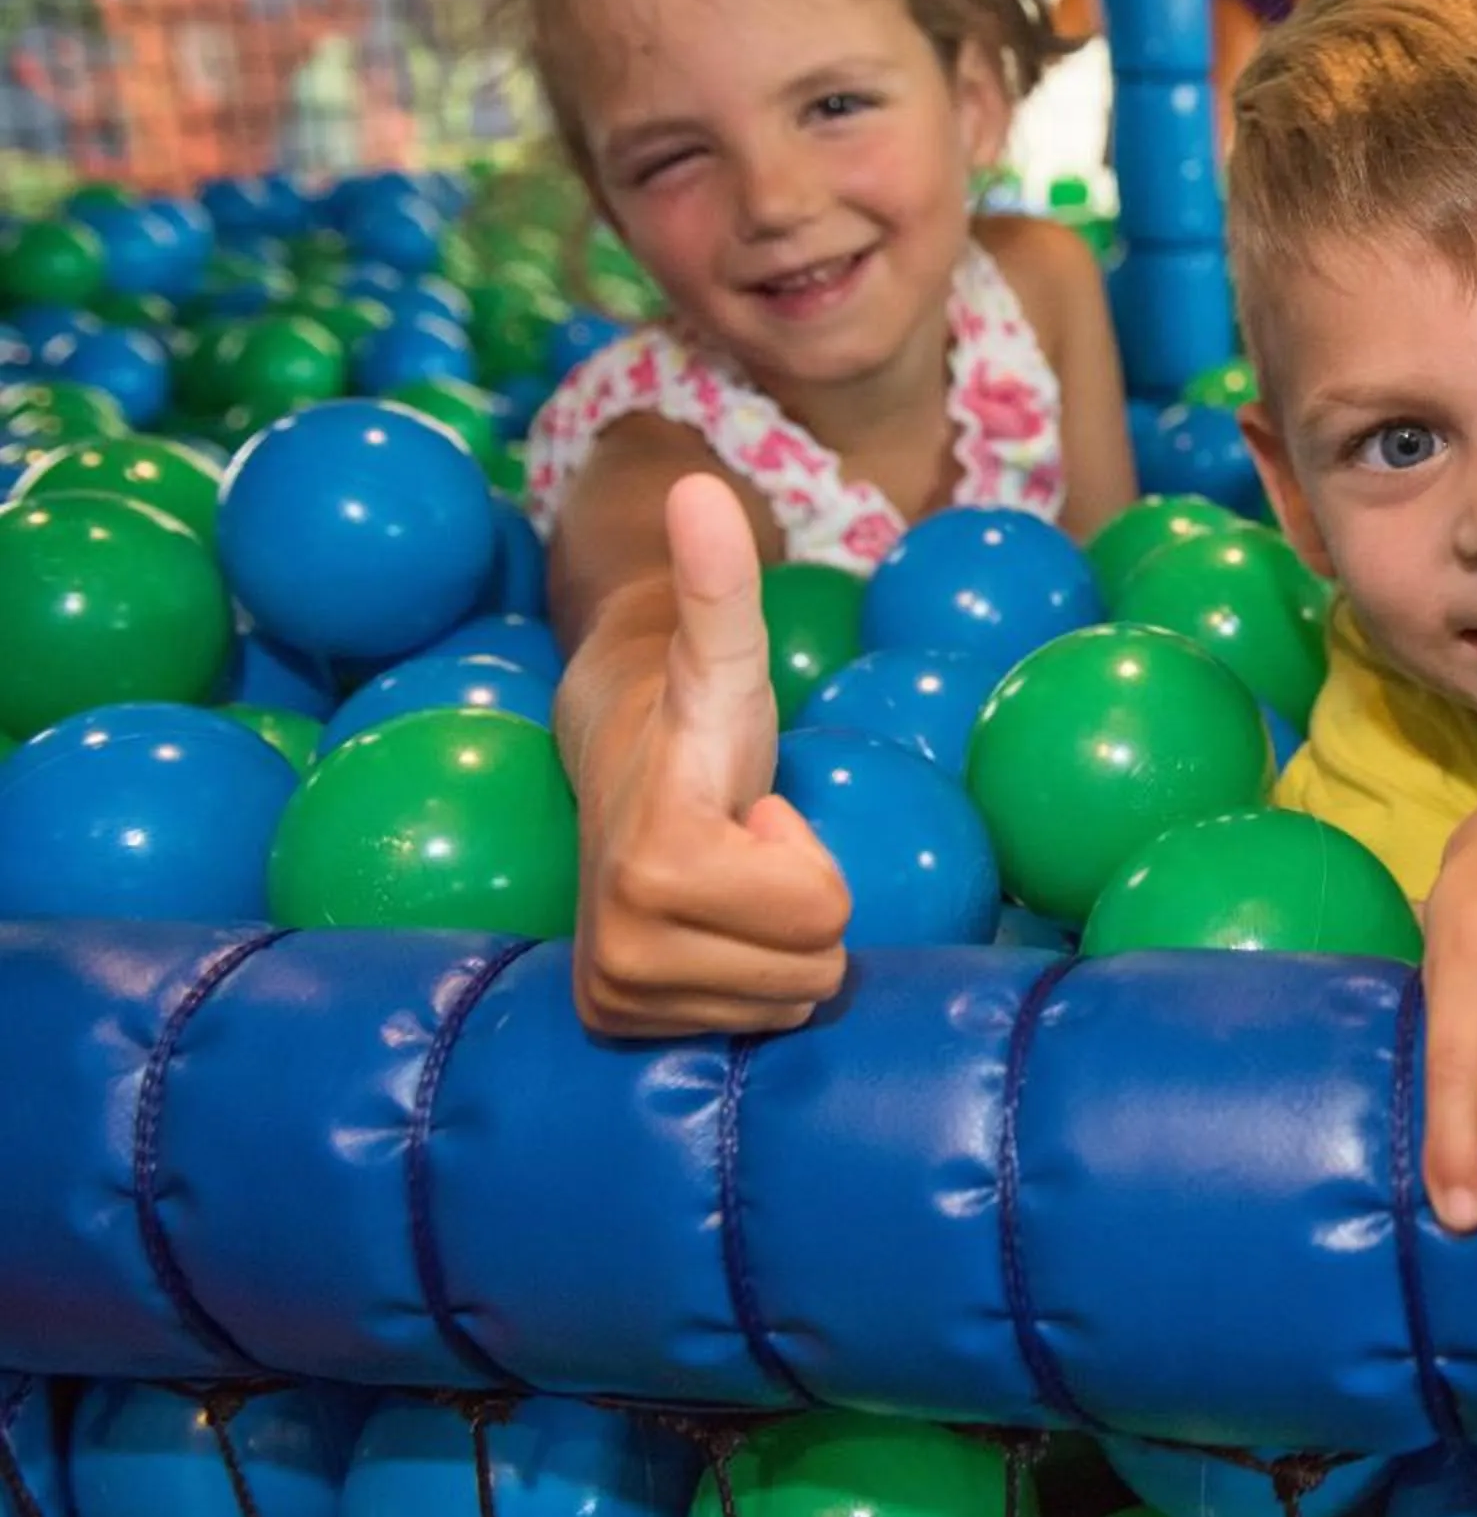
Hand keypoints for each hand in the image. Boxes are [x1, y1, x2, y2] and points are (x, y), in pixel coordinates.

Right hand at [569, 474, 851, 1035]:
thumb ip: (719, 586)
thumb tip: (701, 488)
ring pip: (789, 1003)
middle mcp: (621, 947)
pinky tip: (703, 926)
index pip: (824, 915)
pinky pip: (753, 1028)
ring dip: (774, 941)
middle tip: (738, 849)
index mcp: (658, 862)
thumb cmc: (696, 723)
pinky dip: (744, 978)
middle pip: (815, 970)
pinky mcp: (614, 1024)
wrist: (612, 771)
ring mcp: (615, 993)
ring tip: (721, 880)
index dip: (805, 852)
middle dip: (797, 901)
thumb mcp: (725, 658)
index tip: (749, 812)